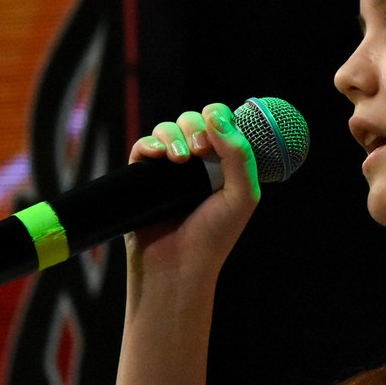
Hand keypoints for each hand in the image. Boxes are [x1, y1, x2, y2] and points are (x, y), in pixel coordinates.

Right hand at [125, 102, 259, 281]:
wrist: (178, 267)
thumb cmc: (214, 236)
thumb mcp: (242, 195)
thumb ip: (239, 155)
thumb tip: (218, 117)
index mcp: (224, 164)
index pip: (221, 124)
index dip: (219, 119)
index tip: (217, 136)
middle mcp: (197, 164)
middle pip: (193, 120)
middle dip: (196, 127)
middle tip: (200, 152)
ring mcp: (169, 170)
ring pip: (167, 128)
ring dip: (173, 134)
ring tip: (179, 159)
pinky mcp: (142, 178)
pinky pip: (143, 146)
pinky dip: (150, 143)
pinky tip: (157, 155)